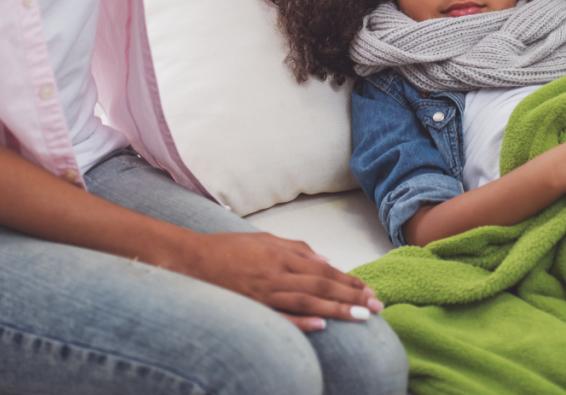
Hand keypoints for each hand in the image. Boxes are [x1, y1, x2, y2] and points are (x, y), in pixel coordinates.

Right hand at [176, 231, 382, 331]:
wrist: (189, 259)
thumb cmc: (227, 248)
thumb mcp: (264, 240)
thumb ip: (297, 249)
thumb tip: (327, 261)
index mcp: (281, 256)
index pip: (324, 270)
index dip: (349, 281)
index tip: (369, 291)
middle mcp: (276, 273)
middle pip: (321, 286)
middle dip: (352, 297)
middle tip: (377, 307)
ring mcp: (263, 292)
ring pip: (307, 301)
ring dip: (337, 310)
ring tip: (361, 317)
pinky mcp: (250, 307)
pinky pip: (279, 317)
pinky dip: (301, 321)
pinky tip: (321, 326)